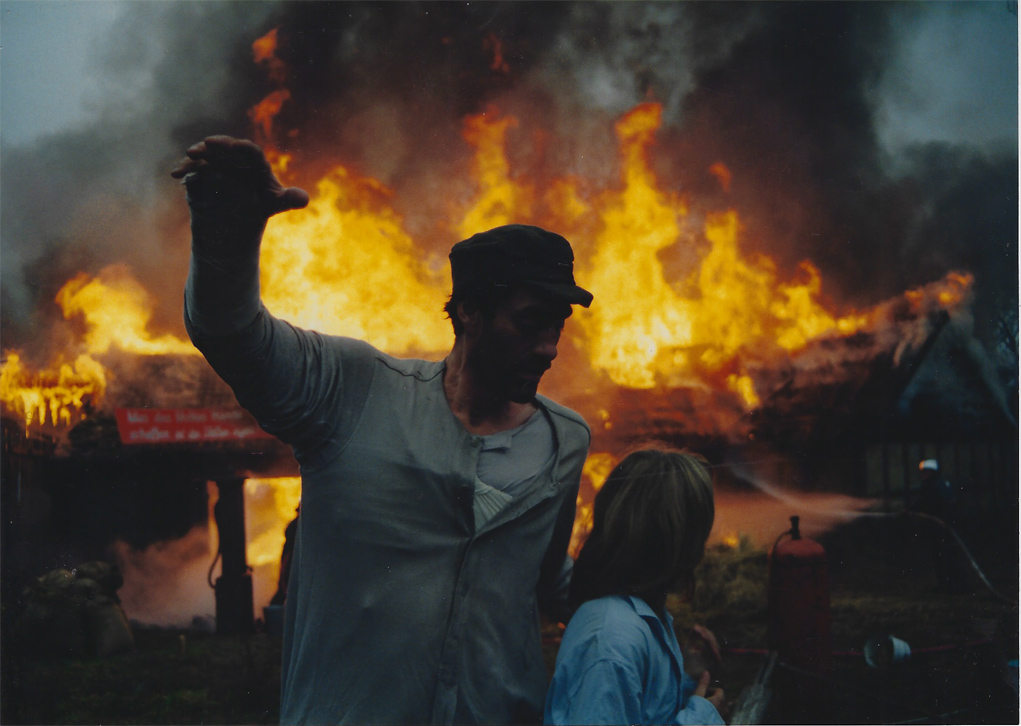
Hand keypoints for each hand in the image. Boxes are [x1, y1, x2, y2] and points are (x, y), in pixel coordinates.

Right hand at [171, 136, 308, 219]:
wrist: (241, 213)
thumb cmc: (262, 203)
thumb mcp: (276, 203)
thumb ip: (289, 199)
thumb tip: (304, 199)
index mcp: (256, 163)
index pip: (252, 153)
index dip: (245, 149)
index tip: (237, 145)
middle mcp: (236, 158)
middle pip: (227, 147)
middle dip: (218, 144)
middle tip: (207, 143)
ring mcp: (218, 162)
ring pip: (208, 154)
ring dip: (198, 153)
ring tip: (190, 154)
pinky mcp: (204, 171)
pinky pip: (193, 167)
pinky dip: (185, 168)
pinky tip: (177, 173)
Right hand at [695, 671, 726, 716]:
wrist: (695, 722)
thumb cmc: (696, 709)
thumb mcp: (698, 694)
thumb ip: (703, 684)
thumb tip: (706, 672)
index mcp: (720, 700)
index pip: (720, 690)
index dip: (711, 690)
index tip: (703, 693)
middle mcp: (724, 708)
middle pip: (722, 698)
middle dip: (714, 697)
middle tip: (704, 699)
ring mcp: (722, 715)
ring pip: (722, 706)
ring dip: (716, 704)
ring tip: (706, 706)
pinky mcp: (719, 720)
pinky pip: (721, 713)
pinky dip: (716, 711)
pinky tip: (708, 712)